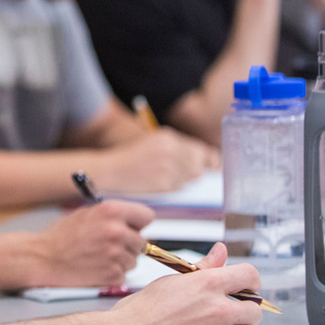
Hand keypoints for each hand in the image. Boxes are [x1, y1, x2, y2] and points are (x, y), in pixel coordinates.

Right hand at [26, 200, 153, 287]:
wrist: (46, 257)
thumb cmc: (64, 235)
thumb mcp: (88, 213)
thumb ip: (113, 216)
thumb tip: (134, 222)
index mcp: (112, 211)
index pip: (146, 216)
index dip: (138, 223)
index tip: (132, 227)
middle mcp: (117, 231)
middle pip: (141, 241)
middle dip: (129, 243)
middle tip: (108, 244)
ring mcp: (116, 254)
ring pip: (133, 259)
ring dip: (121, 259)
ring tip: (99, 255)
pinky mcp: (113, 274)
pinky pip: (124, 274)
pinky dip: (113, 272)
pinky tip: (96, 266)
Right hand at [98, 127, 217, 192]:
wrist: (111, 170)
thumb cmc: (131, 159)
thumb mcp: (153, 144)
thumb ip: (177, 150)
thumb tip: (202, 165)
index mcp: (168, 137)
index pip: (199, 148)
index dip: (208, 159)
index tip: (212, 166)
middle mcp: (170, 149)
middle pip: (199, 162)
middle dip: (197, 170)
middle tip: (188, 174)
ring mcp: (168, 166)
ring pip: (191, 176)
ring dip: (184, 179)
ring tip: (166, 176)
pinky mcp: (165, 182)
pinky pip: (180, 187)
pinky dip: (175, 187)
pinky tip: (161, 182)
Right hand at [104, 243, 260, 324]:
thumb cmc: (141, 312)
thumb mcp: (170, 282)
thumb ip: (202, 269)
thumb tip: (221, 251)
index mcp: (205, 285)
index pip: (249, 276)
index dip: (249, 280)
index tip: (246, 286)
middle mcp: (217, 311)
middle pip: (254, 311)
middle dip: (243, 311)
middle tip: (225, 313)